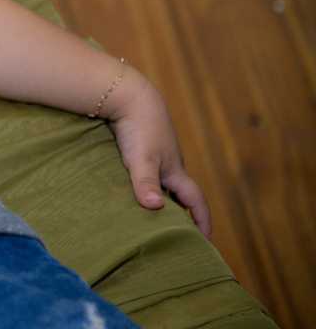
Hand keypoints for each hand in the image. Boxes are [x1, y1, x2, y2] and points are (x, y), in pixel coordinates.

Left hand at [105, 70, 211, 238]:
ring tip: (154, 216)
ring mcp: (156, 152)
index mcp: (175, 171)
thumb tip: (154, 206)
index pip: (196, 201)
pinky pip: (147, 169)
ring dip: (163, 197)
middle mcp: (169, 163)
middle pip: (181, 194)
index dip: (202, 221)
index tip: (206, 240)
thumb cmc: (137, 128)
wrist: (128, 94)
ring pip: (164, 181)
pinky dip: (145, 182)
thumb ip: (145, 182)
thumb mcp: (141, 158)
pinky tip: (132, 187)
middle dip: (184, 213)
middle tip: (181, 235)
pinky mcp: (140, 144)